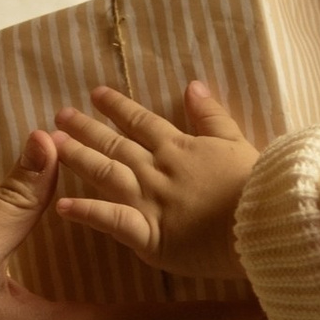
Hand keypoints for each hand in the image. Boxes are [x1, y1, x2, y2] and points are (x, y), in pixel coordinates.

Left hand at [50, 81, 259, 283]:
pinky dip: (87, 213)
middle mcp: (158, 170)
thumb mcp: (237, 142)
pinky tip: (62, 206)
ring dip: (79, 158)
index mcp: (180, 148)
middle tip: (59, 115)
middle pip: (116, 145)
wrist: (265, 223)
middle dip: (86, 128)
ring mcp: (150, 201)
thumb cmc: (258, 187)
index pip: (141, 121)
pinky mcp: (150, 234)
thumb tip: (192, 85)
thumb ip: (211, 116)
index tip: (95, 94)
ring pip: (107, 174)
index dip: (117, 107)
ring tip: (54, 144)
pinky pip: (112, 221)